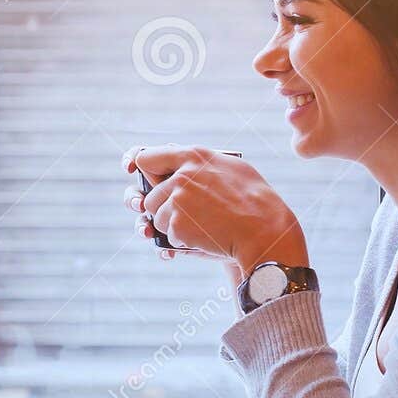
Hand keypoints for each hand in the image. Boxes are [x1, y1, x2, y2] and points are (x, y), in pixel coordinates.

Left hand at [122, 145, 308, 273]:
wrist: (264, 231)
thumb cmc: (255, 200)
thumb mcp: (232, 167)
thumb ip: (202, 163)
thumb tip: (180, 160)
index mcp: (193, 156)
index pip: (146, 157)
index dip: (140, 167)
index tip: (133, 174)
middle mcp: (180, 175)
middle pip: (149, 195)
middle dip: (163, 208)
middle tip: (189, 213)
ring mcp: (177, 200)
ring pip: (156, 217)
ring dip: (173, 226)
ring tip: (203, 225)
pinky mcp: (177, 224)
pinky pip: (168, 236)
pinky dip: (183, 241)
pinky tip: (206, 237)